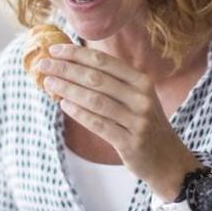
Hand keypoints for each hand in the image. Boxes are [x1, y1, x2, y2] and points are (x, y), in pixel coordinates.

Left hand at [37, 44, 198, 198]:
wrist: (168, 160)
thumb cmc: (145, 124)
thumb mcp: (137, 98)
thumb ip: (113, 82)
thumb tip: (74, 65)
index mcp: (142, 81)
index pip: (104, 62)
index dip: (77, 54)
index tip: (54, 50)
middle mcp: (142, 98)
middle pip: (96, 78)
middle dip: (66, 69)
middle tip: (43, 65)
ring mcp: (138, 121)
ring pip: (95, 100)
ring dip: (68, 89)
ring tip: (48, 83)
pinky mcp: (130, 142)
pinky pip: (99, 124)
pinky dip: (79, 113)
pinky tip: (63, 105)